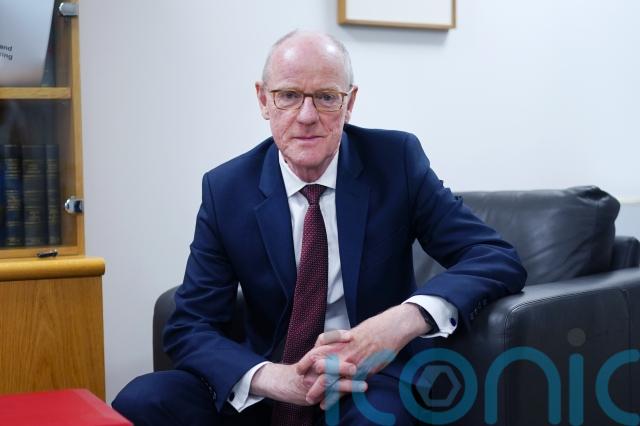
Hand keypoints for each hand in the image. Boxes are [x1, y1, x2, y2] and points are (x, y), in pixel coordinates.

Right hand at [250, 340, 365, 405]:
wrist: (284, 383)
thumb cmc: (305, 367)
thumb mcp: (314, 353)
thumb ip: (329, 345)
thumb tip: (351, 336)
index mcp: (314, 352)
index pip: (324, 340)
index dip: (336, 337)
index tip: (351, 336)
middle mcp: (312, 365)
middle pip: (326, 361)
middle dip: (341, 363)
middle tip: (356, 365)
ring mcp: (312, 380)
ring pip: (329, 381)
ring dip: (348, 384)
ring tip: (364, 385)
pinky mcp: (315, 394)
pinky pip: (329, 396)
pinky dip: (342, 398)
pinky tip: (354, 399)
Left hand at [298, 304, 428, 407]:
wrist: (390, 329)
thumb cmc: (372, 329)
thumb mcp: (352, 333)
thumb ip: (340, 343)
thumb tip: (332, 348)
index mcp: (338, 342)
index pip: (315, 353)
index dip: (306, 362)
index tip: (299, 370)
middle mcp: (342, 353)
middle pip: (319, 369)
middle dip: (309, 380)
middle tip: (302, 389)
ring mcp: (351, 363)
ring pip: (330, 380)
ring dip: (319, 392)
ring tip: (311, 400)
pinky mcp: (362, 372)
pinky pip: (345, 388)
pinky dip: (335, 397)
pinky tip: (327, 404)